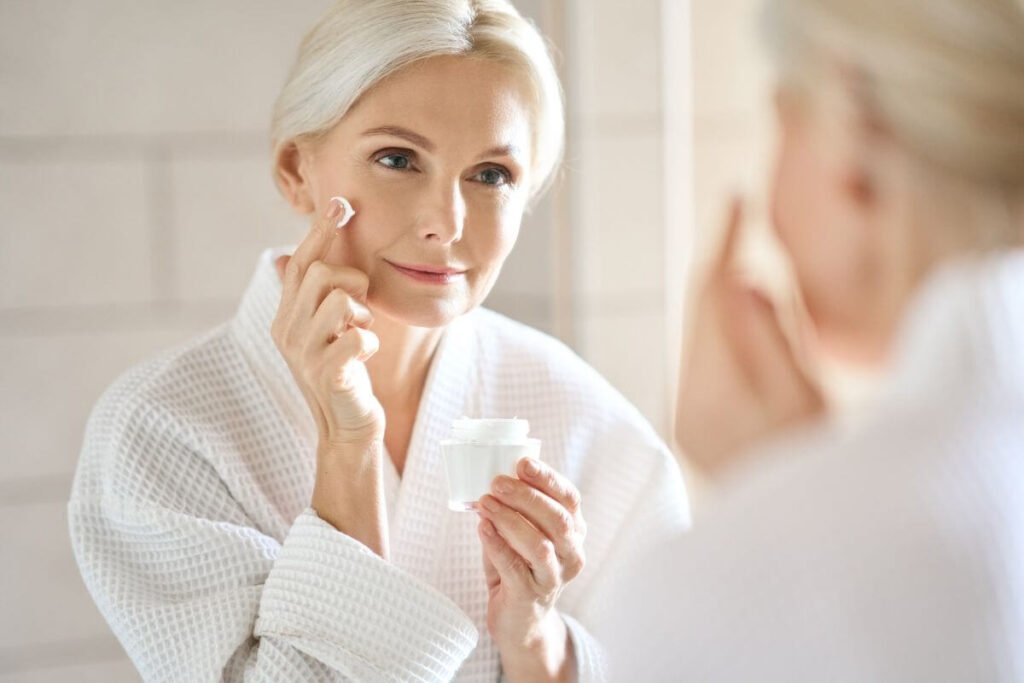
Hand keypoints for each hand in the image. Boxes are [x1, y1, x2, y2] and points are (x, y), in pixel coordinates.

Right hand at [272, 197, 382, 444]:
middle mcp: (287, 331)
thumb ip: (312, 296)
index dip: (320, 232)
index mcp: (286, 316)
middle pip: (321, 273)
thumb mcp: (323, 330)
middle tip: (358, 309)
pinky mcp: (326, 373)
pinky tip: (364, 356)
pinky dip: (369, 342)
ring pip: (340, 299)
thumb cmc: (342, 372)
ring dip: (362, 315)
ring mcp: (304, 353)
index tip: (340, 203)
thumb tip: (285, 256)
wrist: (346, 426)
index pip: (299, 263)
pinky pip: (357, 336)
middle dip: (352, 281)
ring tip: (359, 334)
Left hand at [476, 457, 584, 681]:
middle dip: (527, 496)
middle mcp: (572, 554)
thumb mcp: (524, 533)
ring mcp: (554, 578)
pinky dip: (496, 544)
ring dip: (510, 520)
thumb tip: (491, 478)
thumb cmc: (520, 566)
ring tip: (485, 504)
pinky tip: (482, 528)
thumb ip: (515, 509)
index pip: (570, 498)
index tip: (523, 462)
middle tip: (497, 482)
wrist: (520, 621)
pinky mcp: (531, 596)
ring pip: (540, 544)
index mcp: (574, 531)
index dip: (548, 478)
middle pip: (558, 519)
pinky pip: (515, 567)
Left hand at [674, 198, 824, 475]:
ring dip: (724, 299)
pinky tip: (746, 315)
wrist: (801, 537)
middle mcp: (687, 404)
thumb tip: (738, 278)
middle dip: (721, 267)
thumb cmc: (815, 467)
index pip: (710, 300)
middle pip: (700, 316)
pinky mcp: (698, 426)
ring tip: (743, 255)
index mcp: (709, 394)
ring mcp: (689, 417)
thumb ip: (768, 337)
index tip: (736, 197)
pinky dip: (726, 332)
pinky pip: (708, 361)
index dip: (723, 244)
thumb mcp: (802, 397)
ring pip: (703, 337)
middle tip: (739, 217)